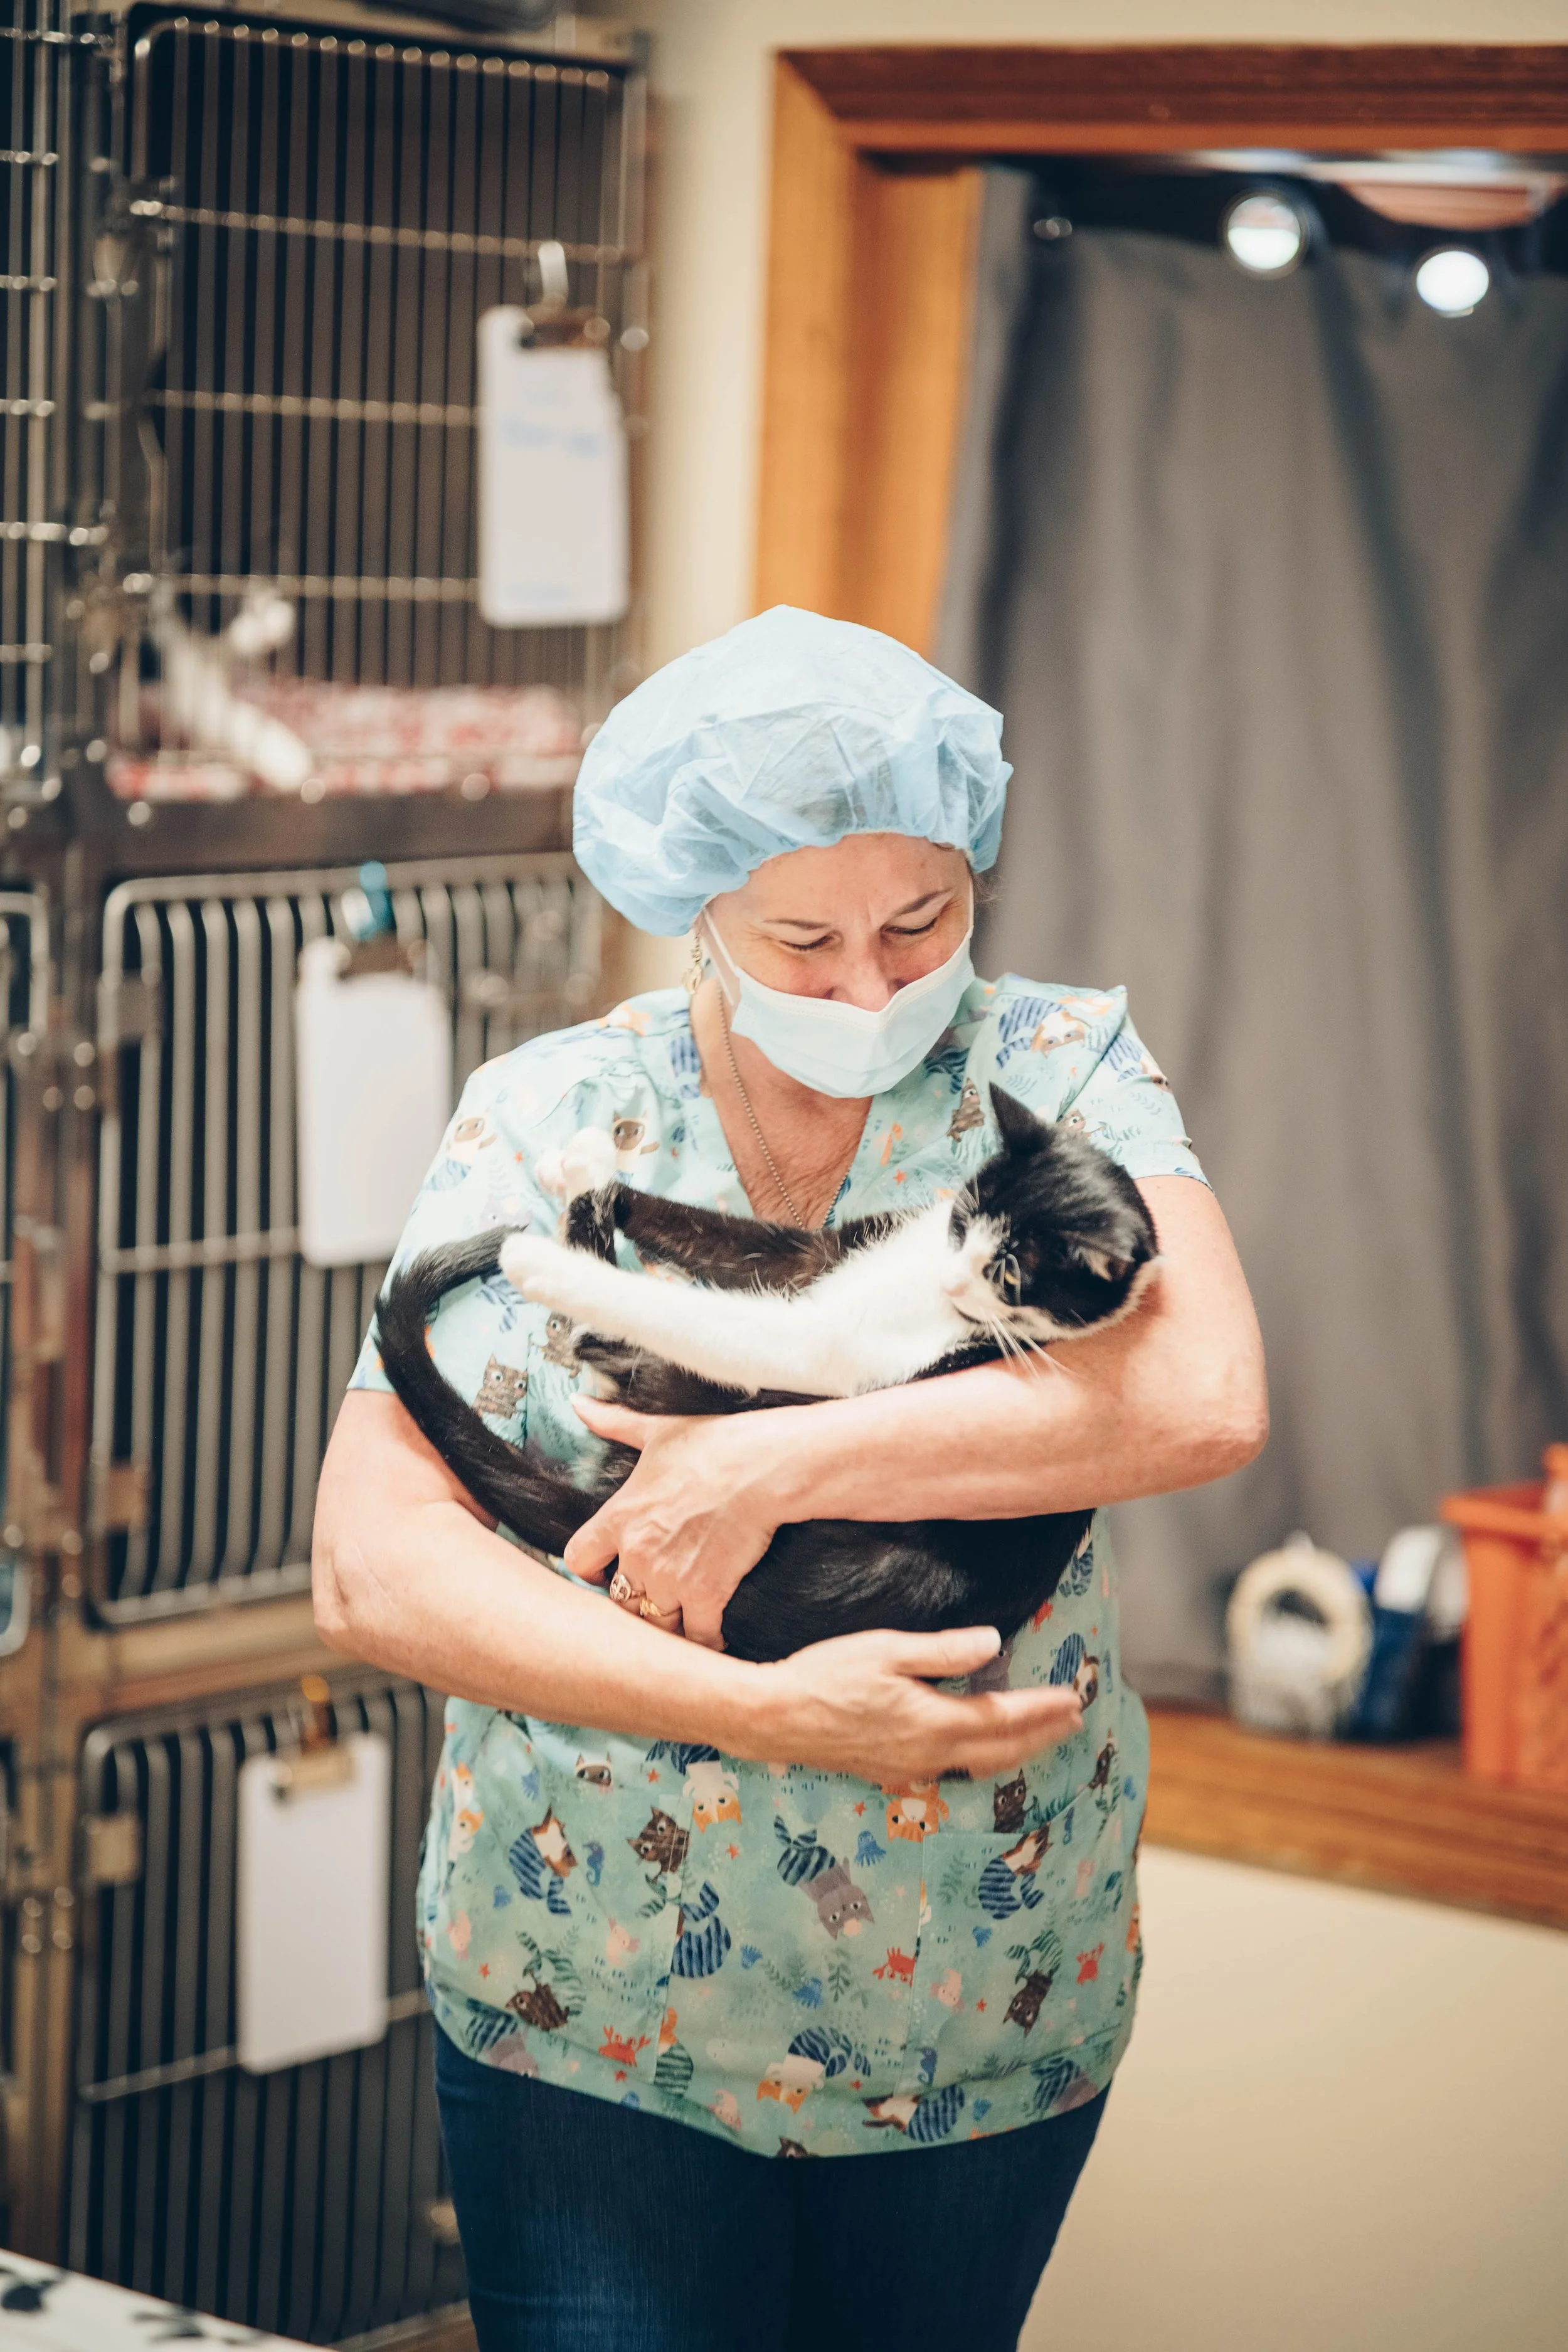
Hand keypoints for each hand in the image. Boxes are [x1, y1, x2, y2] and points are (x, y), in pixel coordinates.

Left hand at [563, 1398, 777, 1649]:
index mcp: (619, 1518)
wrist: (763, 1466)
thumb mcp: (657, 1431)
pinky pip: (697, 1636)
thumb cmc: (713, 1446)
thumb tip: (577, 1401)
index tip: (609, 1569)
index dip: (591, 1570)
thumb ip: (613, 1423)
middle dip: (635, 1601)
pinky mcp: (708, 1595)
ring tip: (682, 1618)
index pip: (577, 1561)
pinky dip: (706, 1640)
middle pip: (618, 1601)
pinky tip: (714, 1635)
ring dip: (668, 1623)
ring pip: (653, 1624)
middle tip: (655, 1596)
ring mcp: (671, 1578)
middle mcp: (637, 1553)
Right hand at [748, 1624, 1083, 1779]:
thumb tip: (991, 1642)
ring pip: (977, 1766)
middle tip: (1073, 1721)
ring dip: (1014, 1751)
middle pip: (1000, 1751)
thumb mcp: (885, 1649)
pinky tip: (976, 1752)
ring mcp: (909, 1769)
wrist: (775, 1718)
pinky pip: (949, 1772)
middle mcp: (928, 1754)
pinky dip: (978, 1762)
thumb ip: (942, 1651)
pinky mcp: (888, 1774)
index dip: (1042, 1709)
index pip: (1003, 1717)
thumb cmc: (826, 1676)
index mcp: (932, 1721)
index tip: (1073, 1698)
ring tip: (1039, 1737)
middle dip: (1041, 1736)